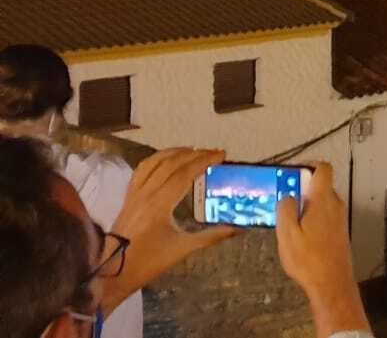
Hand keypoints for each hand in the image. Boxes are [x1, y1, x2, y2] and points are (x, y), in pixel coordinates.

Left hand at [105, 149, 237, 310]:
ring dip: (173, 152)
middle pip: (170, 164)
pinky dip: (156, 160)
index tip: (221, 155)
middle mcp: (145, 194)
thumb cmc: (148, 262)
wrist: (112, 273)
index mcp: (159, 205)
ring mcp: (134, 194)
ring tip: (191, 150)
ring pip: (153, 163)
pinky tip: (166, 161)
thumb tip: (239, 229)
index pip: (184, 174)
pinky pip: (141, 171)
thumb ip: (211, 236)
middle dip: (193, 154)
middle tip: (213, 152)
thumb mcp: (182, 250)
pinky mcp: (128, 198)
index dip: (204, 161)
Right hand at [275, 161, 369, 335]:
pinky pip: (325, 215)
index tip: (292, 172)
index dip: (308, 164)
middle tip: (282, 199)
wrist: (332, 283)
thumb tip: (287, 196)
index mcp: (324, 200)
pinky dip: (312, 216)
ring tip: (288, 219)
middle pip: (320, 185)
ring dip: (306, 205)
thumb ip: (286, 209)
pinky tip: (299, 233)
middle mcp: (336, 205)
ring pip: (322, 202)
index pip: (323, 168)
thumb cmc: (309, 259)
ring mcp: (340, 218)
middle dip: (301, 189)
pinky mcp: (339, 231)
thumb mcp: (287, 233)